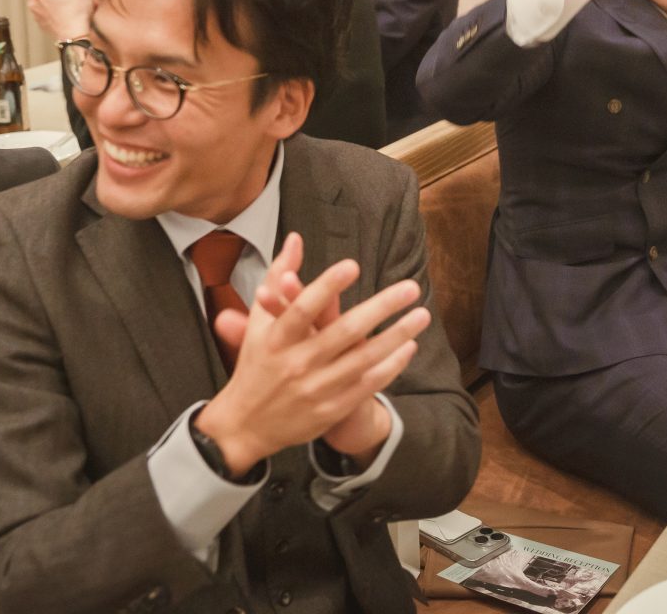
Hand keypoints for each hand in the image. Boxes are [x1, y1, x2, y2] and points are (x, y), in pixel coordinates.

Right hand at [194, 233, 429, 477]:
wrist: (245, 426)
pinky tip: (408, 347)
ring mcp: (314, 389)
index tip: (352, 265)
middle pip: (343, 332)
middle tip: (410, 288)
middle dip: (381, 308)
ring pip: (363, 359)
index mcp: (276, 339)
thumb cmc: (256, 364)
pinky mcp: (329, 410)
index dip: (326, 287)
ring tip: (421, 315)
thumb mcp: (260, 321)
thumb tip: (296, 238)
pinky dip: (390, 366)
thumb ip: (278, 277)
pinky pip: (366, 385)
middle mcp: (295, 364)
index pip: (302, 309)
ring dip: (396, 336)